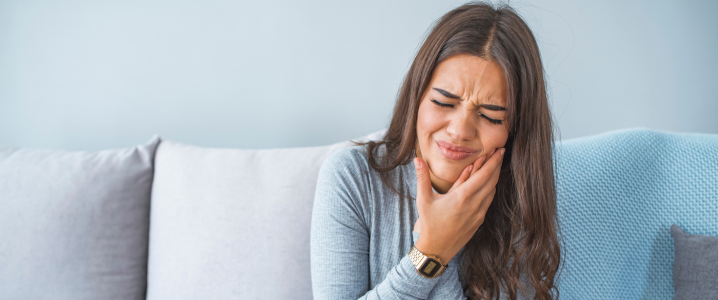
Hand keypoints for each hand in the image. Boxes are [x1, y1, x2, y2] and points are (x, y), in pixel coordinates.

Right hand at [412, 148, 503, 263]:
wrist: (437, 248)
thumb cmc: (429, 223)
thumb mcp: (424, 199)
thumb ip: (422, 177)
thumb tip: (417, 159)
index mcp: (462, 197)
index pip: (484, 174)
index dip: (493, 161)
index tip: (499, 150)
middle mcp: (474, 204)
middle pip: (492, 180)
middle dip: (497, 165)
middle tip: (500, 152)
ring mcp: (479, 213)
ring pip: (492, 191)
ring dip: (494, 177)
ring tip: (494, 165)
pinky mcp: (479, 220)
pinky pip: (488, 200)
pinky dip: (490, 189)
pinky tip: (488, 183)